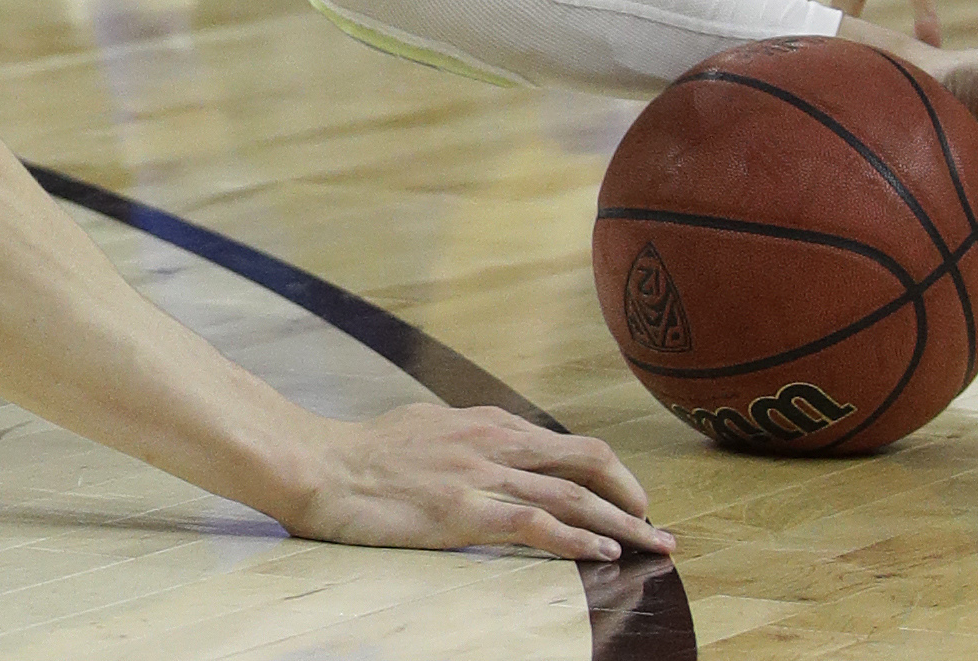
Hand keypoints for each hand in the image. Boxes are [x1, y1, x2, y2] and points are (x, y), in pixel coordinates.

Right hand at [287, 404, 673, 560]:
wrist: (319, 464)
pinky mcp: (463, 512)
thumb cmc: (362, 452)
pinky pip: (535, 525)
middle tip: (658, 526)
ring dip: (621, 524)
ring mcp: (481, 476)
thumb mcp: (425, 428)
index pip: (565, 445)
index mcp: (485, 423)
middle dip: (630, 496)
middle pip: (586, 463)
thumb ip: (463, 437)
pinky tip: (602, 555)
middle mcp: (493, 442)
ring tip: (653, 545)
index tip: (628, 500)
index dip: (607, 473)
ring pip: (572, 496)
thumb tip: (484, 446)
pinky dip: (576, 540)